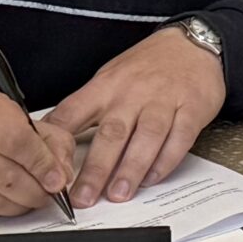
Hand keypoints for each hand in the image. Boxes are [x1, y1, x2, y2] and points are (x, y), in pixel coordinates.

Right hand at [0, 83, 75, 221]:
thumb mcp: (17, 116)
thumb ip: (49, 142)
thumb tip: (61, 175)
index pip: (17, 142)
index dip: (42, 166)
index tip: (57, 180)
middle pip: (4, 176)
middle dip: (34, 192)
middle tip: (46, 195)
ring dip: (16, 206)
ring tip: (25, 198)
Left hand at [41, 26, 227, 206]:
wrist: (193, 44)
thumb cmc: (148, 66)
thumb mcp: (110, 77)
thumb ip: (87, 108)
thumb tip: (57, 141)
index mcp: (106, 87)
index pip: (74, 113)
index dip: (59, 142)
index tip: (49, 170)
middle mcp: (133, 93)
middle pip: (112, 133)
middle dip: (96, 169)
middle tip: (84, 198)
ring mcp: (164, 100)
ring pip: (146, 137)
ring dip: (131, 169)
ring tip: (119, 194)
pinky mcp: (191, 108)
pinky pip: (179, 138)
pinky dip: (165, 161)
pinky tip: (153, 178)